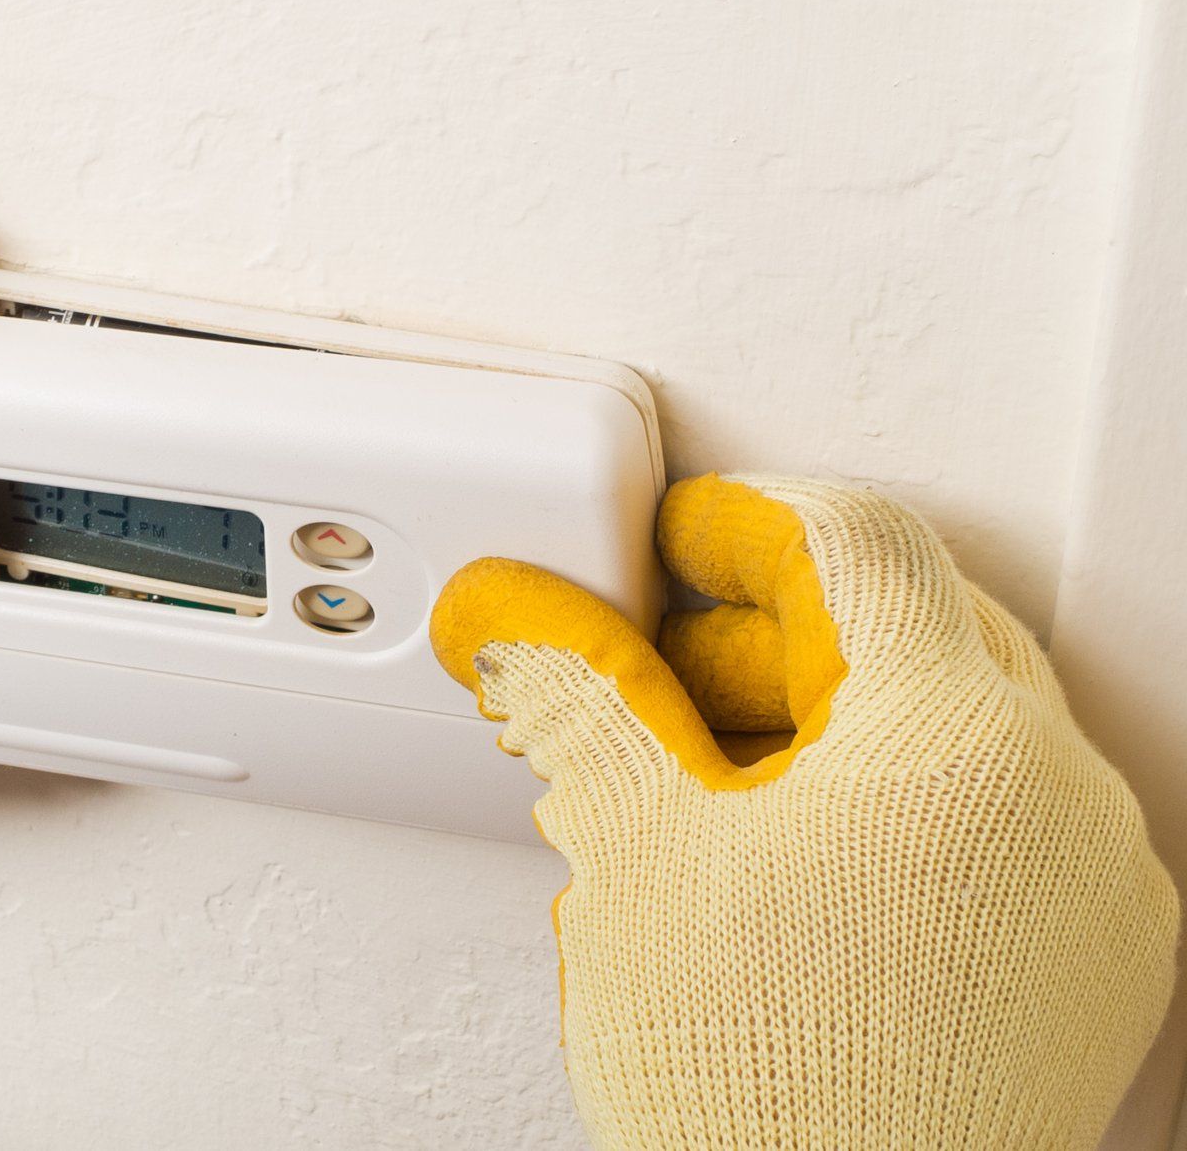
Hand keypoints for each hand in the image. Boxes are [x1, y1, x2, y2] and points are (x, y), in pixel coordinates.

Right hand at [432, 474, 1176, 1148]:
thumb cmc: (753, 1093)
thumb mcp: (634, 850)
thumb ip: (578, 694)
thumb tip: (521, 615)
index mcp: (960, 743)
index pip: (856, 545)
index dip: (742, 523)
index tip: (675, 542)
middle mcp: (1063, 801)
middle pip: (915, 627)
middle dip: (770, 634)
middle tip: (661, 672)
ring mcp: (1095, 889)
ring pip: (959, 724)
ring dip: (825, 719)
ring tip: (706, 783)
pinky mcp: (1095, 963)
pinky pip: (998, 821)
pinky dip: (892, 804)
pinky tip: (788, 858)